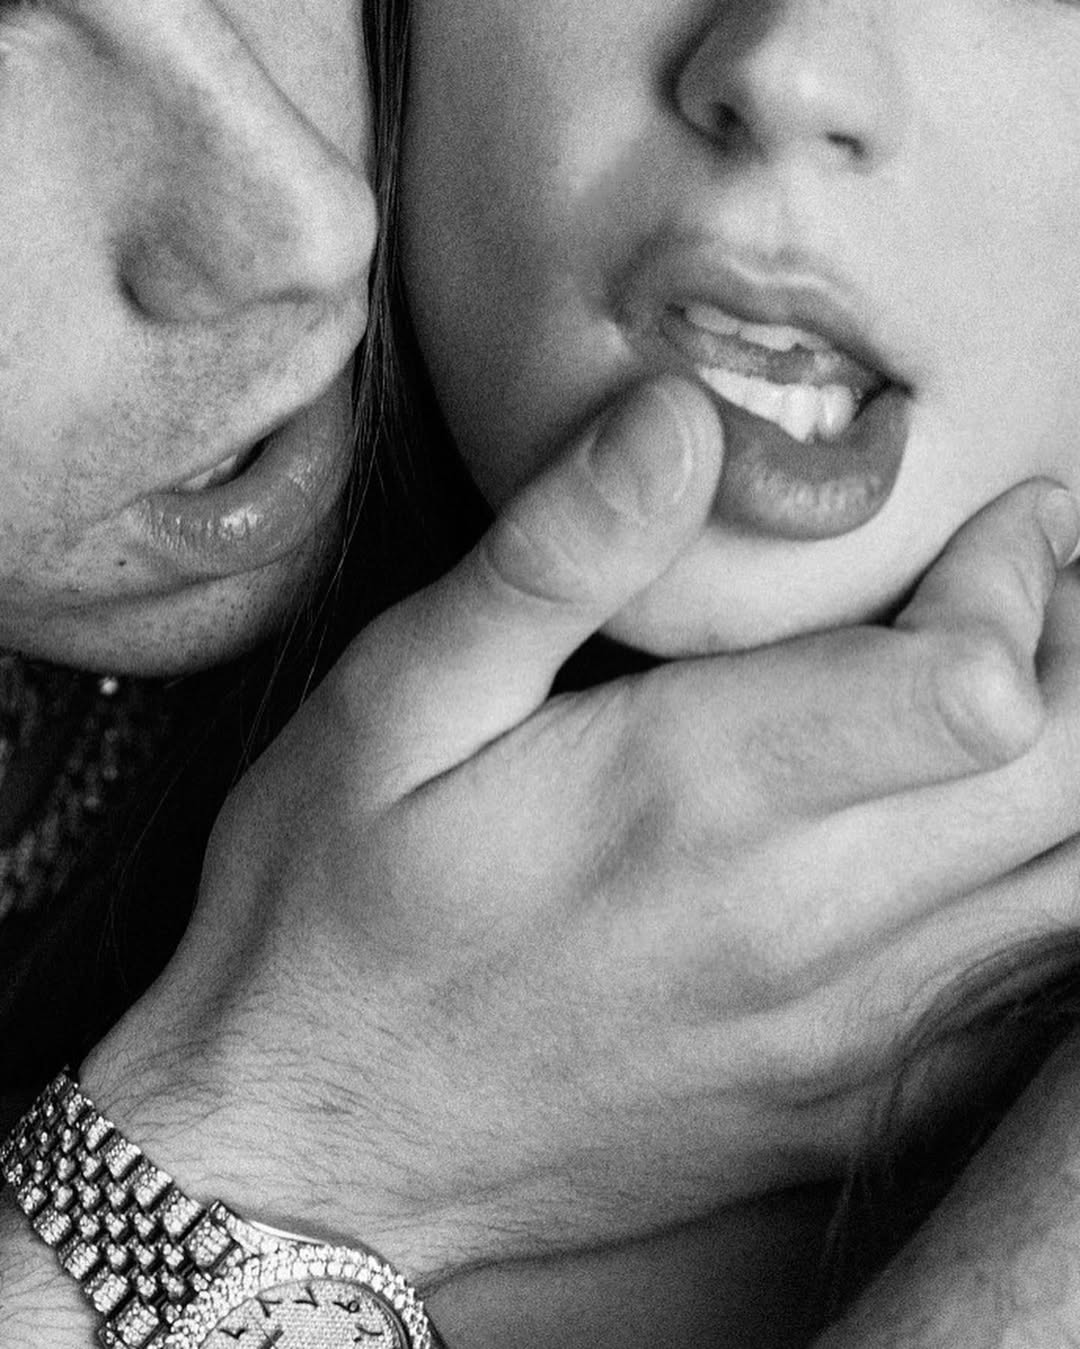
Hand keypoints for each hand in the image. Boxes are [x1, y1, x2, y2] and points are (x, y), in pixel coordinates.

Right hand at [84, 377, 1079, 1294]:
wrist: (309, 1136)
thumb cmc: (334, 903)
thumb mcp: (398, 700)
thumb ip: (554, 559)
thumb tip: (681, 417)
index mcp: (694, 798)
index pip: (978, 682)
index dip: (1019, 577)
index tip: (994, 521)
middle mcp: (798, 928)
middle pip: (1066, 784)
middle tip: (1030, 579)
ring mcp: (830, 1039)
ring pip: (1068, 900)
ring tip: (1011, 687)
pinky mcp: (830, 1106)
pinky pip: (1018, 1014)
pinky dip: (1044, 906)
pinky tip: (985, 843)